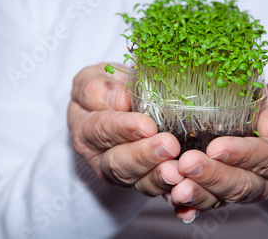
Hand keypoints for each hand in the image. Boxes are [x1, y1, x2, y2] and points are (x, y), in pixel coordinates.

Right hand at [67, 63, 183, 196]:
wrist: (122, 101)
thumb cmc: (110, 86)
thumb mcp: (98, 77)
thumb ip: (100, 86)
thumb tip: (118, 99)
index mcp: (84, 125)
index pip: (100, 129)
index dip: (122, 129)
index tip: (146, 125)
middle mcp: (97, 155)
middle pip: (117, 162)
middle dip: (144, 156)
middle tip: (169, 146)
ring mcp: (118, 173)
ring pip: (135, 180)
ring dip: (157, 176)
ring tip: (177, 170)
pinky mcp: (139, 181)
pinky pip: (152, 190)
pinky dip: (168, 190)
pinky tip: (182, 185)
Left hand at [168, 81, 267, 221]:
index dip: (243, 154)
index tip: (217, 148)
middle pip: (242, 184)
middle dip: (213, 176)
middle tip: (187, 164)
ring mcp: (247, 189)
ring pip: (223, 197)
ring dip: (198, 192)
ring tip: (176, 185)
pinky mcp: (228, 192)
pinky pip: (210, 201)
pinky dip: (192, 205)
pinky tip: (175, 202)